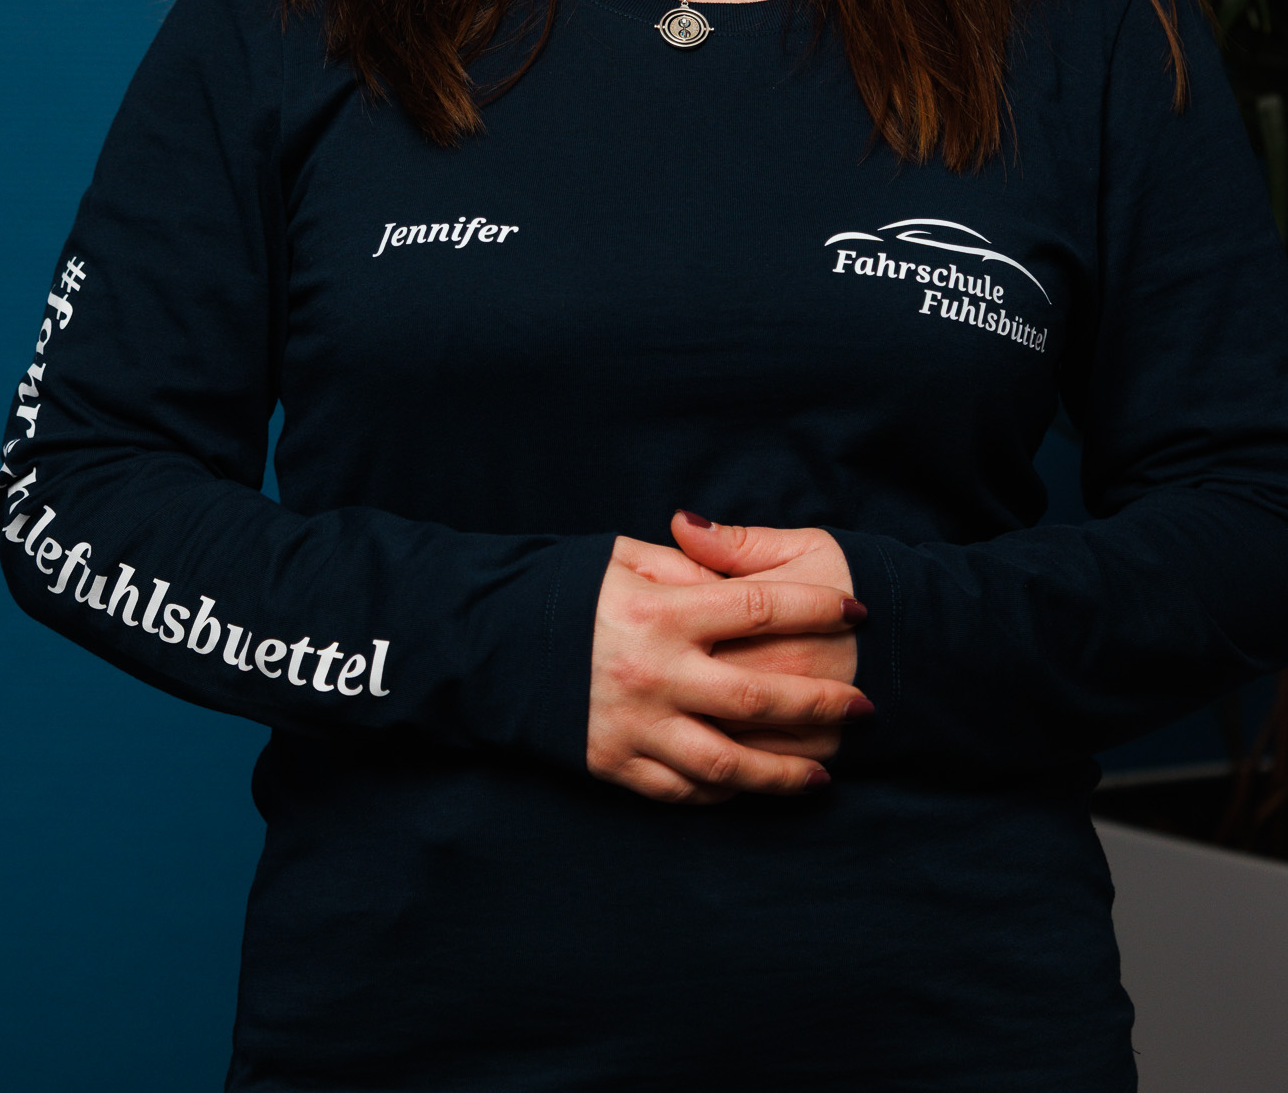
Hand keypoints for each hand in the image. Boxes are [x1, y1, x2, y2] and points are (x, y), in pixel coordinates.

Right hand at [587, 533, 865, 804]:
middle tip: (865, 707)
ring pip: (729, 763)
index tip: (858, 613)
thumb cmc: (563, 590)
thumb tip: (735, 573)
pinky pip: (681, 790)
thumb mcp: (621, 557)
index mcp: (661, 612)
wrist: (486, 642)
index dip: (817, 608)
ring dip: (783, 773)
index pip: (760, 607)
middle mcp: (655, 672)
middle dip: (822, 704)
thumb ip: (686, 564)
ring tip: (823, 777)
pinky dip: (723, 793)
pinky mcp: (613, 763)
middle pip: (760, 696)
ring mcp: (635, 725)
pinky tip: (751, 787)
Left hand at [671, 513, 865, 761]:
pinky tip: (704, 745)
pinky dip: (726, 763)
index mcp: (762, 612)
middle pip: (696, 685)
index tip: (653, 622)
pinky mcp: (813, 748)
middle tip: (650, 675)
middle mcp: (775, 668)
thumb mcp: (800, 547)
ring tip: (669, 715)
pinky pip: (757, 765)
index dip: (662, 625)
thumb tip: (679, 523)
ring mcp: (794, 715)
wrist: (919, 634)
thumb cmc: (851, 581)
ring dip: (689, 729)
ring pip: (721, 734)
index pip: (691, 623)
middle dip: (666, 686)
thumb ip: (736, 543)